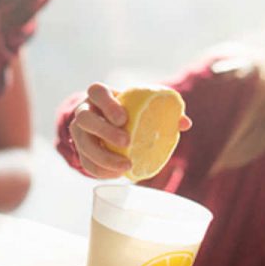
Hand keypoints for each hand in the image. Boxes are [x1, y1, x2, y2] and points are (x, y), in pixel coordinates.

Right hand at [70, 83, 191, 178]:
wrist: (108, 124)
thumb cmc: (130, 112)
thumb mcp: (143, 106)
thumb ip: (163, 111)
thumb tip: (185, 123)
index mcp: (99, 95)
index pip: (96, 91)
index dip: (107, 104)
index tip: (124, 118)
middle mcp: (84, 111)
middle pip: (84, 118)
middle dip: (104, 131)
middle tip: (126, 142)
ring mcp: (79, 132)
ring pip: (82, 144)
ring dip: (103, 157)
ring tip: (125, 166)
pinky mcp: (80, 151)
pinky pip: (85, 163)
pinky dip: (101, 170)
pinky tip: (117, 174)